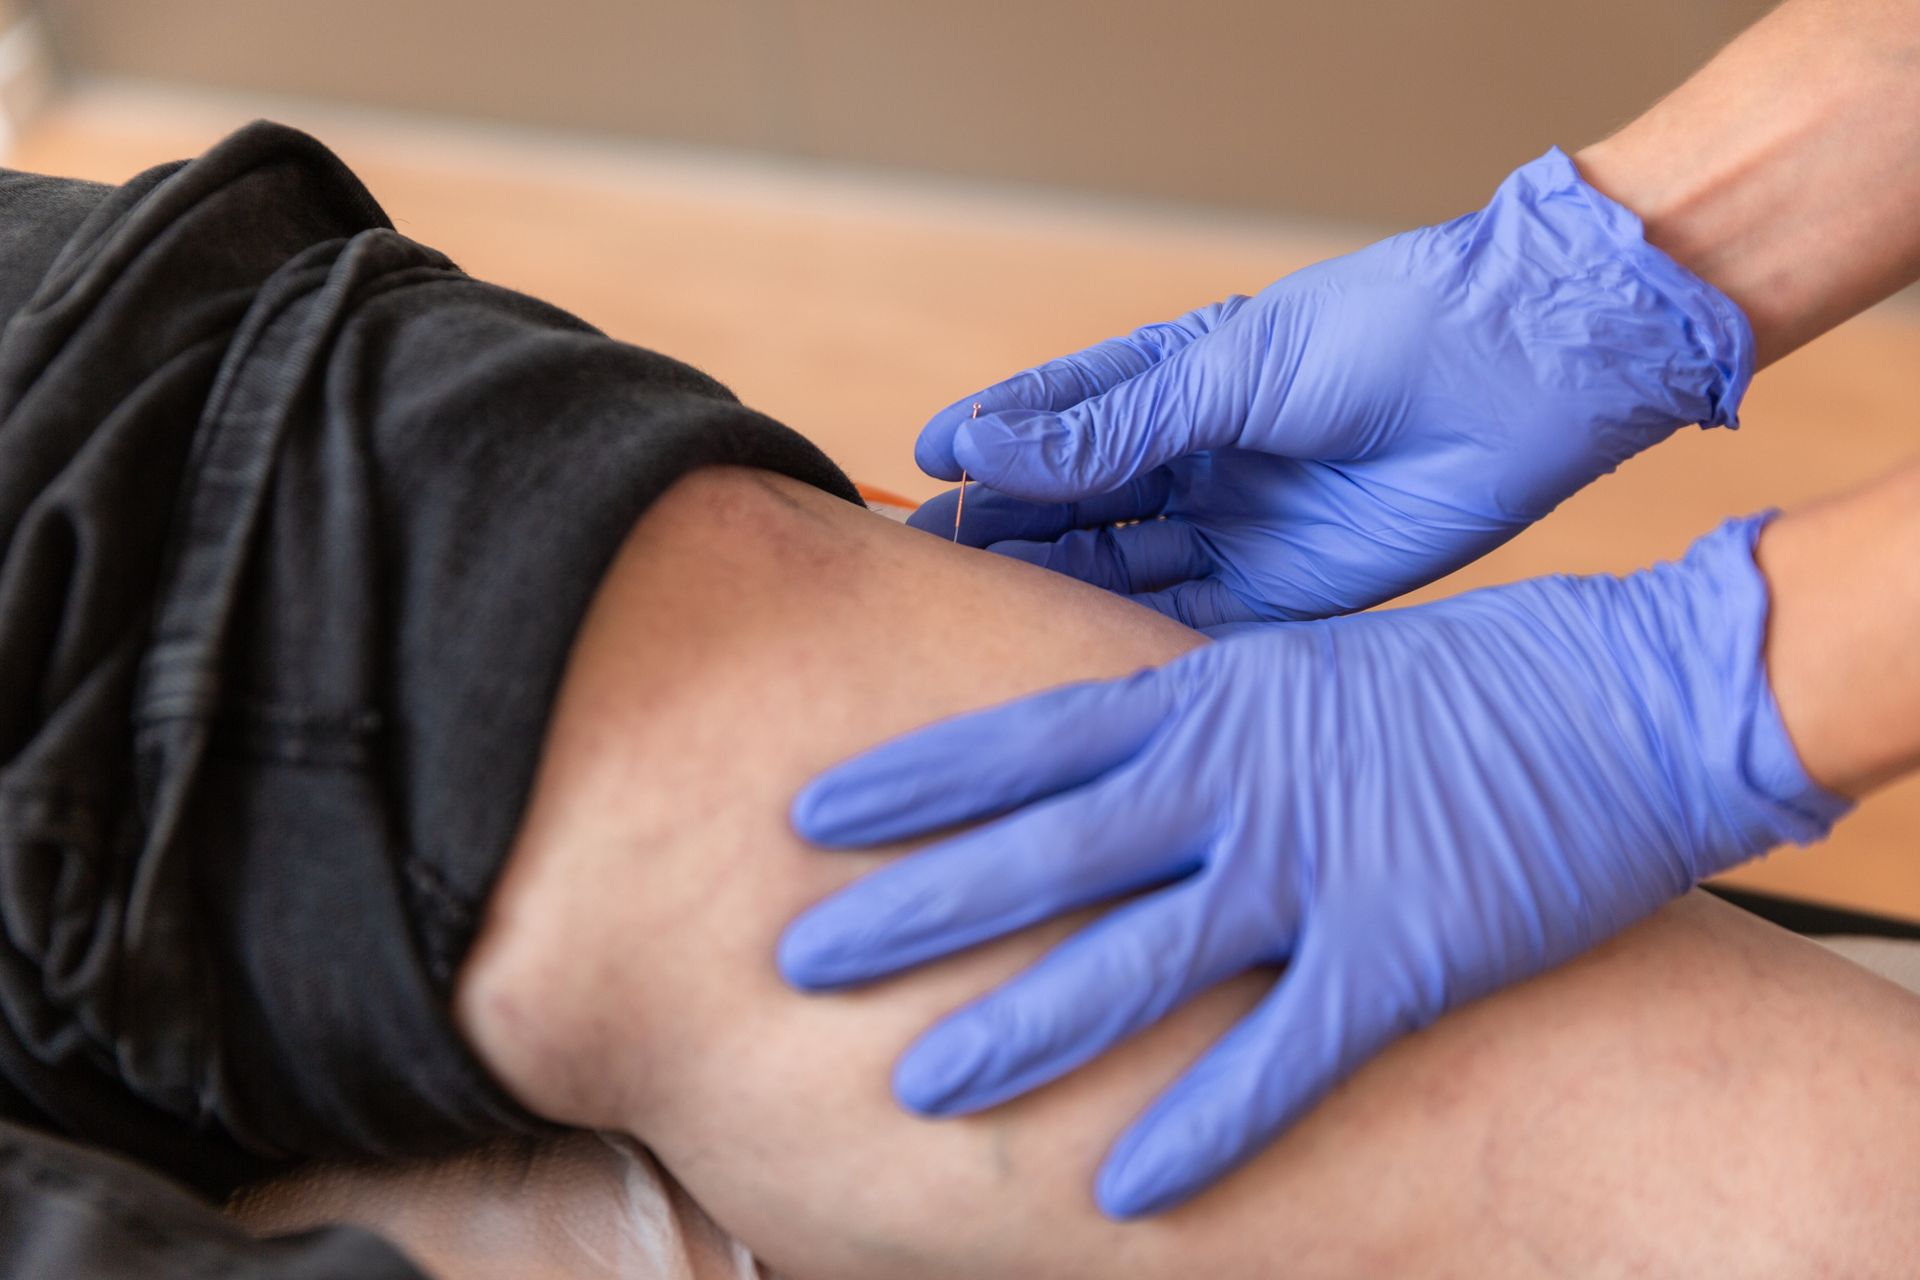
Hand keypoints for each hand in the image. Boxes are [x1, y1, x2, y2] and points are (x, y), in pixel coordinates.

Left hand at [779, 515, 1845, 1216]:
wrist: (1627, 694)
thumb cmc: (1454, 679)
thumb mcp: (1293, 671)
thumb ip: (1187, 716)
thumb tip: (1094, 757)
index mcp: (1206, 701)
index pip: (1024, 741)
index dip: (911, 782)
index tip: (809, 816)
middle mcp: (1236, 782)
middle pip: (1040, 855)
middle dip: (912, 912)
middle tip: (797, 960)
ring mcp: (1312, 868)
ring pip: (1132, 963)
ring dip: (1021, 1030)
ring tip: (917, 1089)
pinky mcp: (1398, 954)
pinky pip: (1280, 1059)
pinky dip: (1204, 1128)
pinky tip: (1124, 1194)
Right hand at [908, 149, 1752, 626]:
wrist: (1527, 378)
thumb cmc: (1382, 335)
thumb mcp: (1230, 371)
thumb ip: (1109, 425)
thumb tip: (978, 450)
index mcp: (1174, 387)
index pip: (1052, 425)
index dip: (990, 451)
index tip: (925, 474)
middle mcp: (1194, 463)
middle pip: (1075, 511)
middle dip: (1010, 535)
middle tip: (943, 569)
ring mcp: (1235, 532)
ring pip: (1119, 572)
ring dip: (1060, 591)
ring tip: (993, 614)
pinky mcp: (1286, 597)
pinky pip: (1189, 627)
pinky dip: (1136, 641)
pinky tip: (1081, 655)